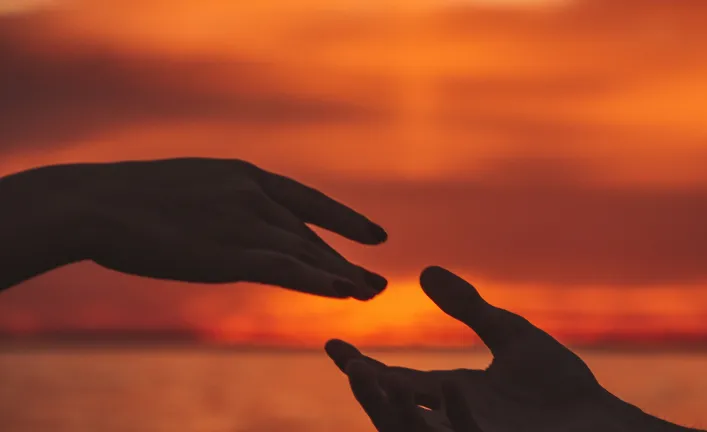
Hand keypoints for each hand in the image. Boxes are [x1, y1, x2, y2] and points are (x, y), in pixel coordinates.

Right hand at [0, 158, 386, 298]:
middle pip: (312, 234)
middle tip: (376, 279)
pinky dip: (317, 280)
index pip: (308, 200)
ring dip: (342, 276)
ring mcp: (244, 221)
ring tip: (370, 293)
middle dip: (346, 258)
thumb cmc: (131, 197)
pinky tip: (342, 293)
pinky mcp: (229, 251)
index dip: (345, 219)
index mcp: (244, 175)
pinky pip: (286, 268)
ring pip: (306, 253)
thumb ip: (220, 201)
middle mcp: (254, 195)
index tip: (375, 234)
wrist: (95, 202)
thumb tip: (230, 218)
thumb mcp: (187, 186)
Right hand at [326, 267, 706, 431]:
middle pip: (396, 412)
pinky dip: (456, 414)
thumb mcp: (510, 335)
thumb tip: (424, 271)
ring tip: (369, 379)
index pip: (397, 380)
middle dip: (368, 392)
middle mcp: (456, 420)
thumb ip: (468, 307)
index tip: (331, 342)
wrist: (602, 423)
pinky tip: (448, 384)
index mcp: (453, 395)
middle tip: (346, 365)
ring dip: (390, 411)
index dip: (363, 365)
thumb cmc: (558, 385)